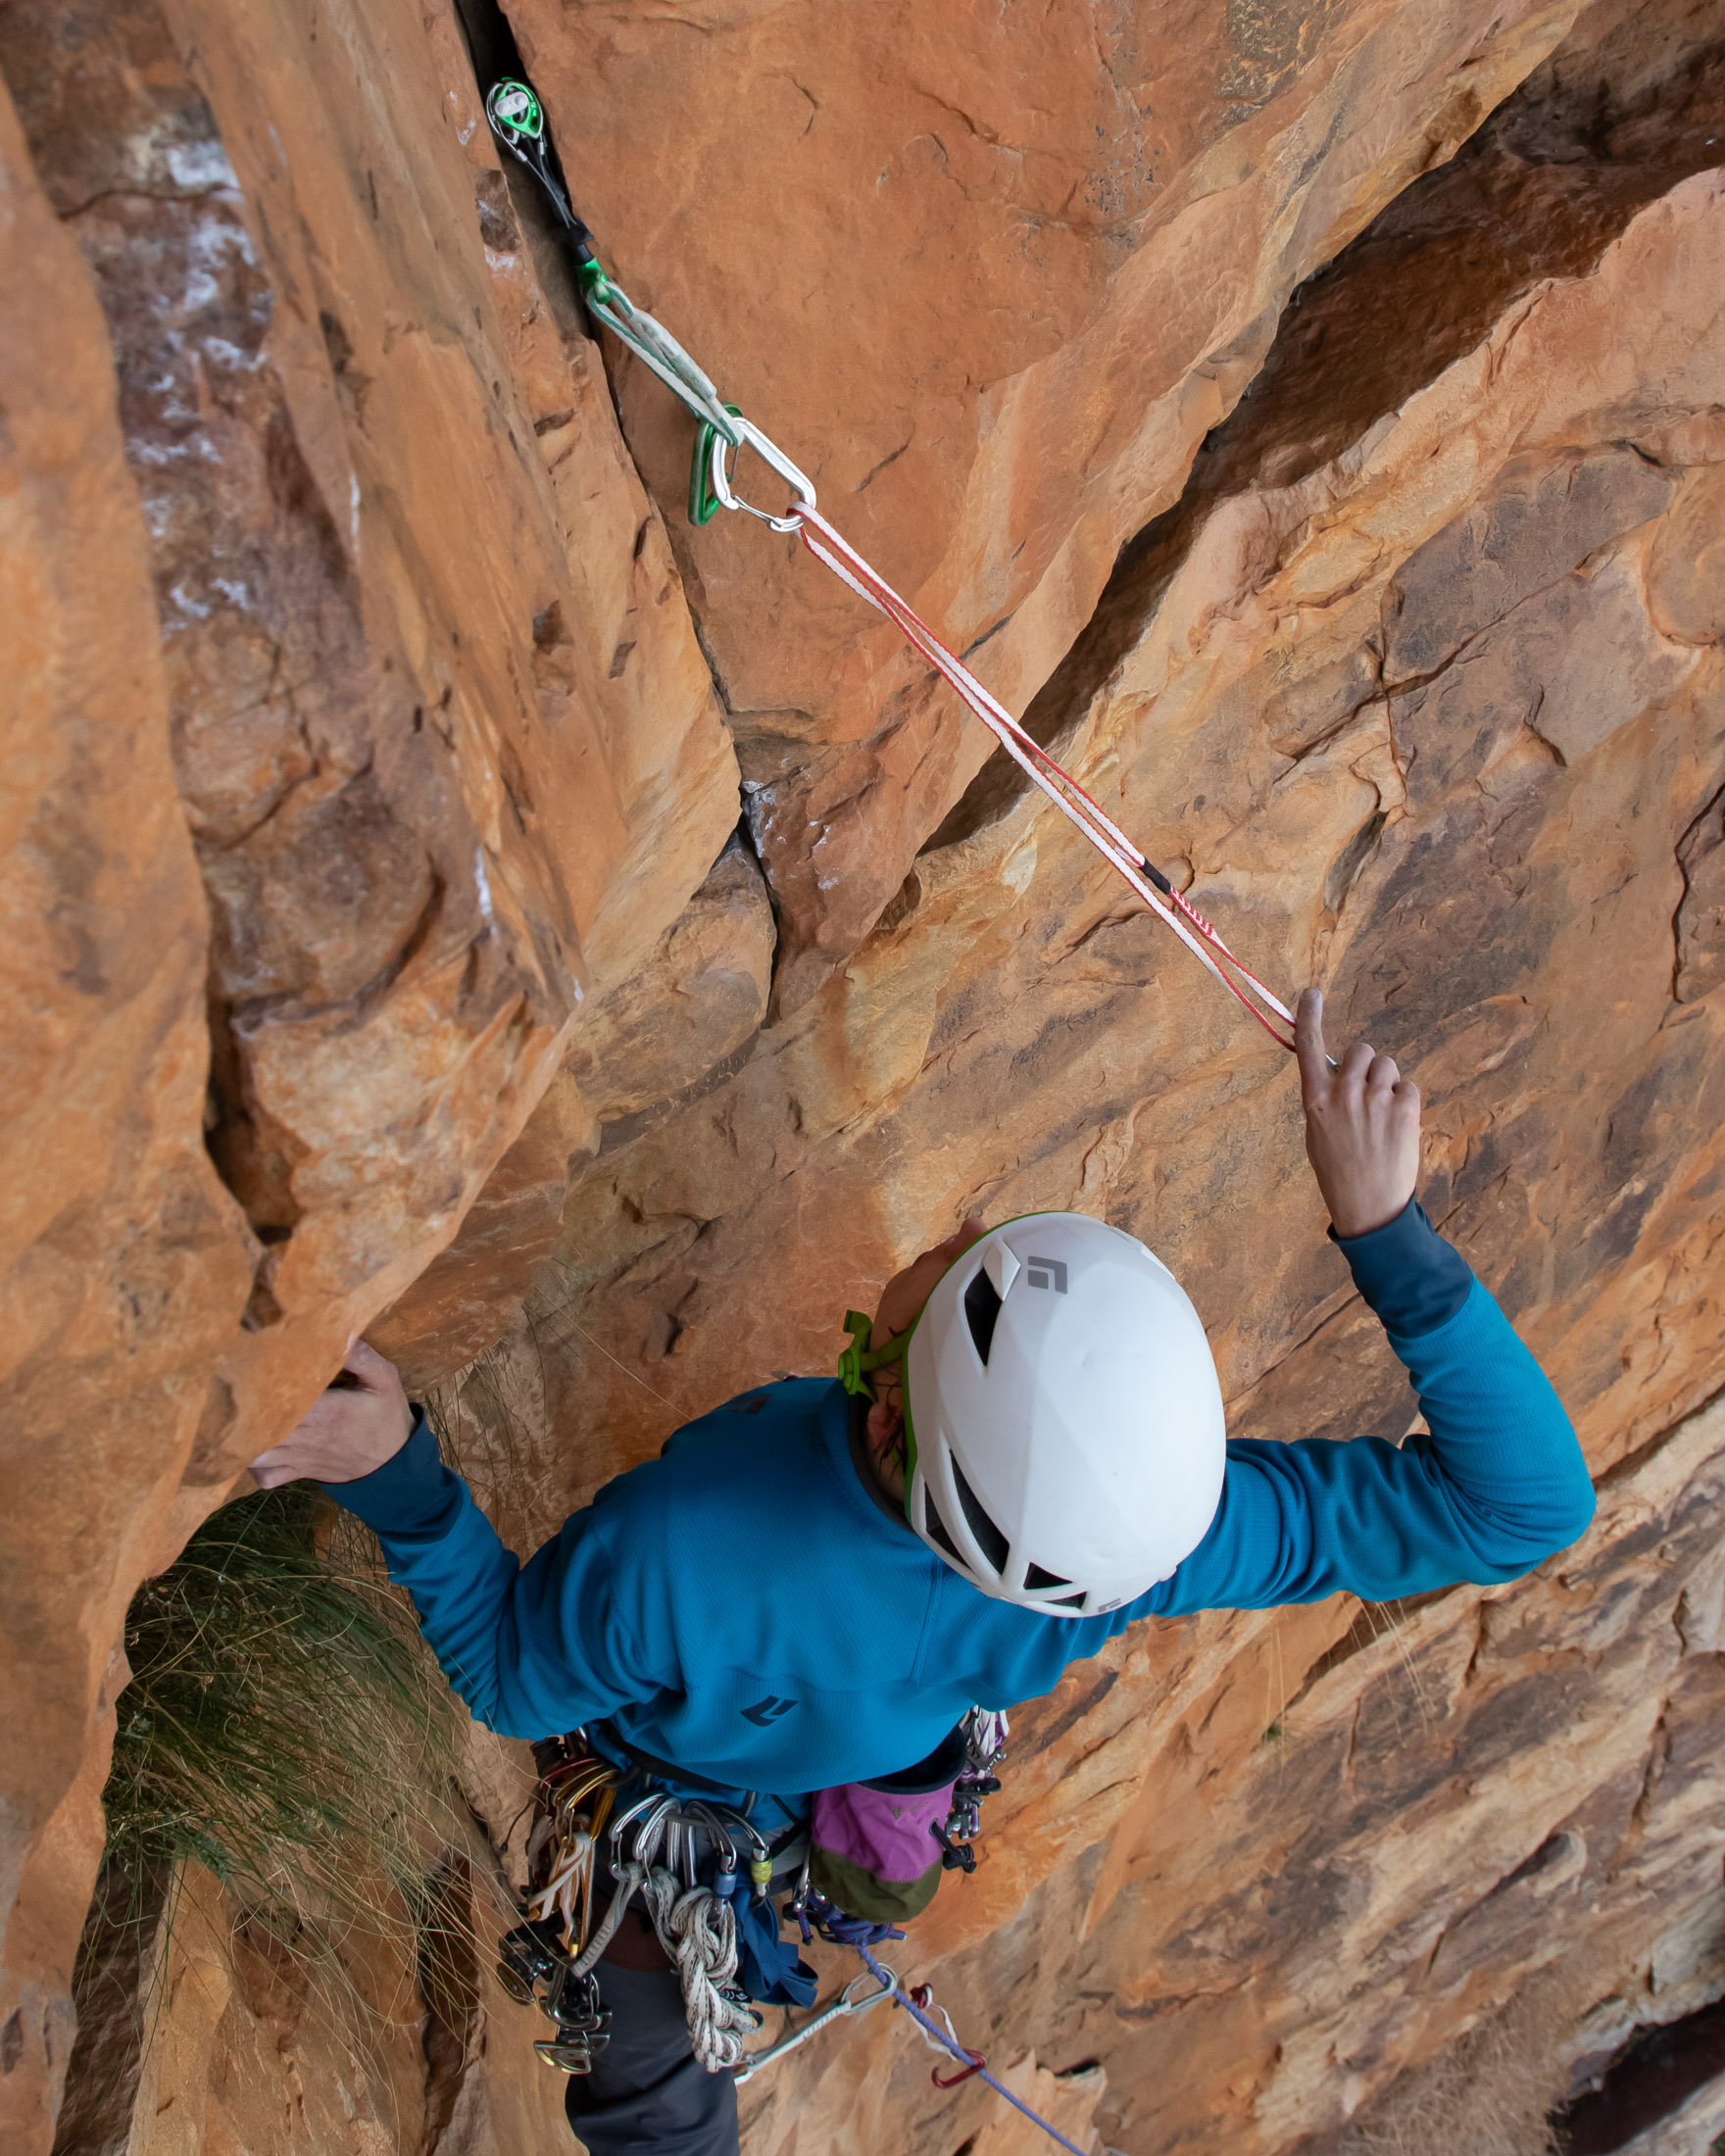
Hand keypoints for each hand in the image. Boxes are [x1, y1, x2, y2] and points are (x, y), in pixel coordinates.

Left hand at [251, 1339, 413, 1488]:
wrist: (395, 1465)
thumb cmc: (386, 1416)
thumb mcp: (385, 1380)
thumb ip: (363, 1357)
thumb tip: (341, 1331)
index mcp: (330, 1411)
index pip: (285, 1401)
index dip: (263, 1386)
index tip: (252, 1366)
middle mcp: (310, 1437)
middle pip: (262, 1428)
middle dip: (243, 1411)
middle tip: (233, 1389)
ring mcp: (302, 1458)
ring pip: (256, 1455)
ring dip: (242, 1439)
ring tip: (237, 1418)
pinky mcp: (299, 1472)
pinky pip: (265, 1477)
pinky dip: (253, 1465)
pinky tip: (254, 1447)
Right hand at [1295, 988, 1420, 1239]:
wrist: (1368, 1206)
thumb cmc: (1338, 1171)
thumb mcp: (1317, 1132)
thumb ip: (1325, 1098)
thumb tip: (1337, 1071)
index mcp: (1315, 1099)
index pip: (1308, 1046)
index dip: (1309, 1016)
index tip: (1312, 994)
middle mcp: (1343, 1093)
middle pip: (1361, 1051)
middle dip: (1366, 1065)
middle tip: (1366, 1094)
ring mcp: (1375, 1100)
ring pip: (1386, 1066)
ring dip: (1386, 1083)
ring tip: (1382, 1116)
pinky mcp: (1404, 1110)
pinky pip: (1408, 1087)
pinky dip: (1405, 1102)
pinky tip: (1396, 1127)